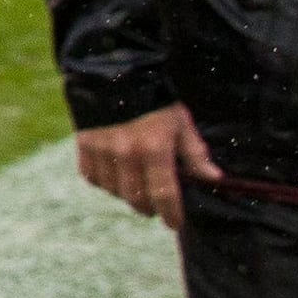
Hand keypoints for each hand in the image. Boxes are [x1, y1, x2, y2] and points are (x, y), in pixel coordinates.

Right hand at [74, 104, 218, 226]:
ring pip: (113, 191)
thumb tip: (213, 179)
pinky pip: (92, 178)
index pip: (164, 194)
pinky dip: (104, 183)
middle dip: (149, 208)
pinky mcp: (83, 145)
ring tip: (136, 189)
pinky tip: (115, 177)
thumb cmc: (156, 100)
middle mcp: (125, 153)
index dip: (171, 213)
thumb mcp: (181, 123)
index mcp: (154, 148)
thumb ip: (195, 154)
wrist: (114, 74)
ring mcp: (101, 150)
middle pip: (136, 198)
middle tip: (156, 207)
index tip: (175, 223)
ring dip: (126, 196)